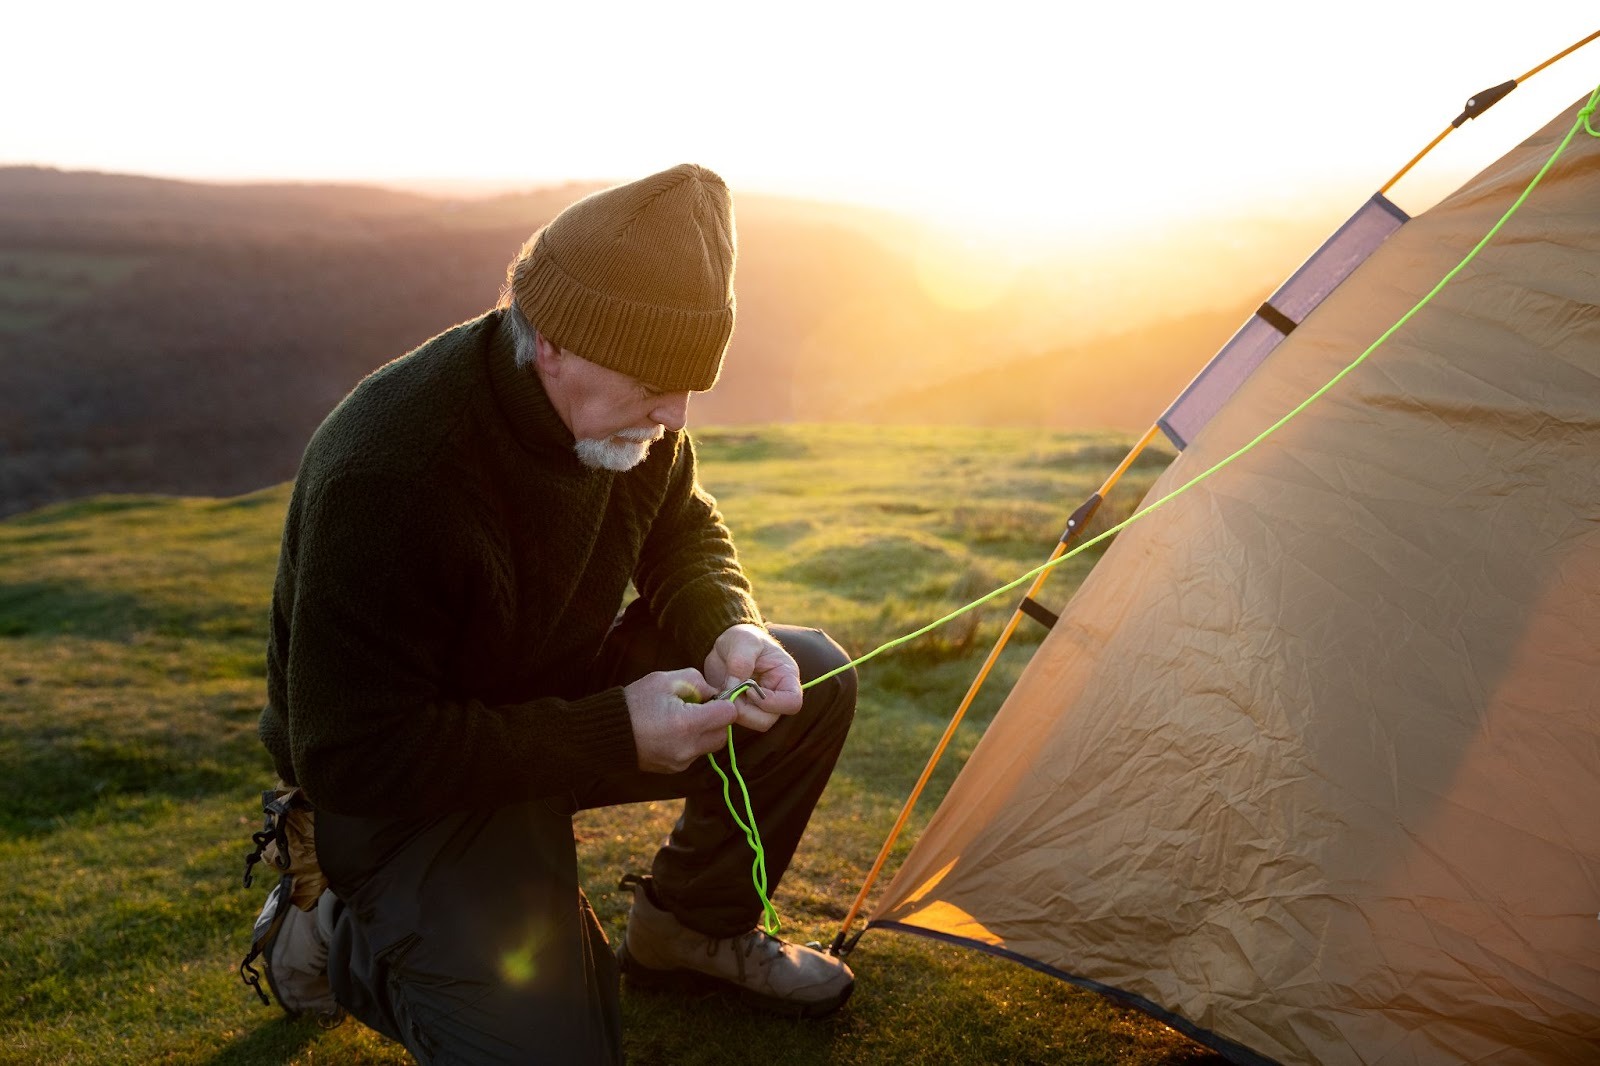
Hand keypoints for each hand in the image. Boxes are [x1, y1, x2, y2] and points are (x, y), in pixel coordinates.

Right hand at [624, 669, 738, 773]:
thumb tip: (714, 692)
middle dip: (717, 718)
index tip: (709, 696)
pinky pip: (696, 753)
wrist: (606, 733)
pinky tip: (673, 730)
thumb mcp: (664, 680)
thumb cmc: (635, 702)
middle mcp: (688, 747)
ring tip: (683, 717)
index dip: (724, 701)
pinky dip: (693, 741)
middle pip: (724, 733)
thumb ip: (696, 681)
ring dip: (706, 731)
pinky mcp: (675, 768)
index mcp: (687, 724)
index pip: (729, 714)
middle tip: (698, 706)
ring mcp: (681, 761)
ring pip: (711, 745)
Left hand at [704, 623, 802, 731]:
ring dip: (735, 711)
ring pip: (753, 723)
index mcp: (786, 677)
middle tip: (730, 692)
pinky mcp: (744, 710)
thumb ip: (741, 662)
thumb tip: (733, 688)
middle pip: (769, 719)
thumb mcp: (744, 640)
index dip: (772, 703)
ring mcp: (760, 706)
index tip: (750, 690)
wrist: (726, 644)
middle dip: (746, 710)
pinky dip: (726, 711)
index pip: (792, 703)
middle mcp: (777, 695)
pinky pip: (738, 720)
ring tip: (724, 691)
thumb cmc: (743, 638)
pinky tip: (720, 695)